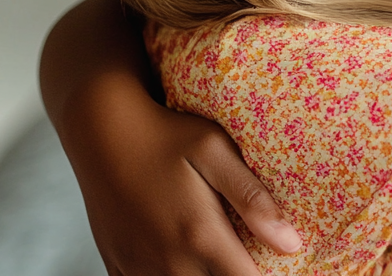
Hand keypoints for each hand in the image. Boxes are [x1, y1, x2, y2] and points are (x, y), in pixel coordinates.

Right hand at [41, 0, 300, 274]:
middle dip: (233, 273)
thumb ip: (252, 198)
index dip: (266, 274)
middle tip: (244, 250)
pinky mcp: (116, 263)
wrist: (100, 130)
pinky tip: (182, 257)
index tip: (276, 259)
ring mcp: (138, 266)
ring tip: (218, 252)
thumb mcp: (215, 151)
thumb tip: (291, 243)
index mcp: (199, 236)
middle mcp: (167, 262)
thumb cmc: (166, 134)